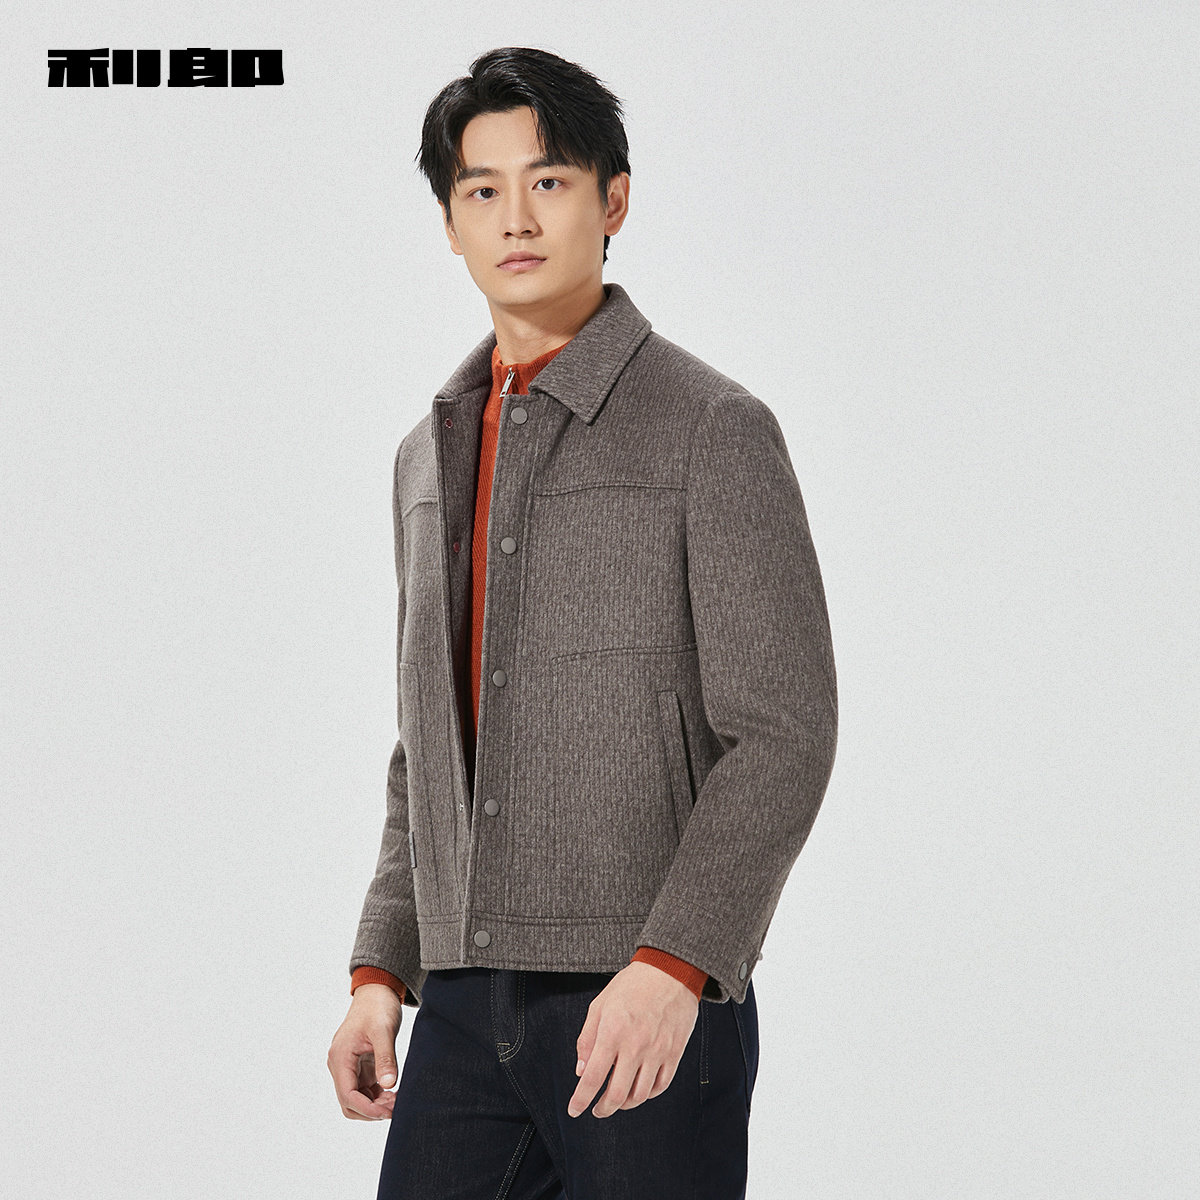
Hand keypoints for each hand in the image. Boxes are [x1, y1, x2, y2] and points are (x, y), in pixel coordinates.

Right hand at [327, 983, 402, 1119]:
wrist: (376, 992)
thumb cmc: (377, 1007)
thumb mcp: (384, 1030)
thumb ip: (385, 1058)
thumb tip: (389, 1085)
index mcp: (340, 1058)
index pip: (348, 1095)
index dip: (367, 1108)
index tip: (388, 1112)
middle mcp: (340, 1065)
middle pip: (349, 1103)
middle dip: (371, 1110)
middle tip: (395, 1107)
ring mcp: (349, 1067)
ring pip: (356, 1099)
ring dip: (375, 1105)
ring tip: (397, 1101)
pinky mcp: (358, 1067)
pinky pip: (364, 1090)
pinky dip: (377, 1097)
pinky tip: (393, 1093)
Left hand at [568, 961, 698, 1118]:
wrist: (670, 971)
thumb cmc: (632, 985)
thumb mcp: (600, 1004)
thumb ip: (587, 1038)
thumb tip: (581, 1070)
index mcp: (612, 1032)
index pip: (592, 1077)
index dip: (580, 1099)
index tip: (575, 1110)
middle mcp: (635, 1046)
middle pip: (617, 1095)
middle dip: (603, 1109)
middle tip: (597, 1110)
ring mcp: (657, 1051)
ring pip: (640, 1095)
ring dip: (625, 1104)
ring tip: (617, 1101)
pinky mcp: (674, 1052)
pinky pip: (660, 1085)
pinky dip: (647, 1095)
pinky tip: (639, 1089)